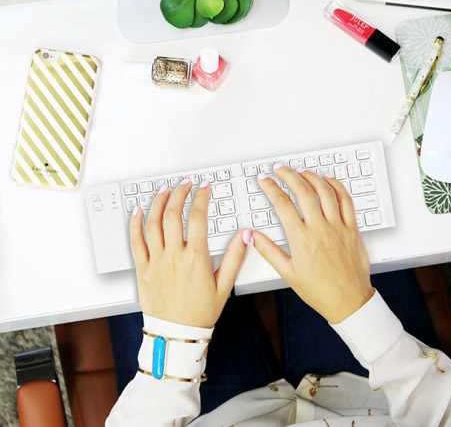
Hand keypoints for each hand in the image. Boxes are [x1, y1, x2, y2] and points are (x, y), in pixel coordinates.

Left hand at [130, 180, 247, 328]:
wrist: (176, 335)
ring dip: (158, 203)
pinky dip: (135, 224)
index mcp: (195, 258)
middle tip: (185, 185)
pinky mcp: (143, 269)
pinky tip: (138, 211)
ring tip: (164, 190)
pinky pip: (136, 242)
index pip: (198, 217)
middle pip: (173, 214)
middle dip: (180, 194)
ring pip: (153, 223)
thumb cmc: (199, 312)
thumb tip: (245, 235)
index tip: (204, 188)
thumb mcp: (224, 286)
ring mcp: (156, 261)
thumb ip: (235, 257)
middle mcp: (173, 256)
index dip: (201, 197)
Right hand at [253, 167, 373, 323]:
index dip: (270, 187)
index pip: (282, 204)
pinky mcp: (352, 229)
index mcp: (301, 239)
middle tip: (279, 169)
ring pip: (325, 192)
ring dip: (311, 176)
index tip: (264, 180)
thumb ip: (268, 250)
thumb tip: (252, 236)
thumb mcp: (287, 272)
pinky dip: (337, 187)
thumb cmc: (319, 291)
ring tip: (300, 171)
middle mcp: (320, 229)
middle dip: (288, 175)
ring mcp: (338, 228)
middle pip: (303, 191)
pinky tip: (329, 180)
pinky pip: (347, 201)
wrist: (348, 302)